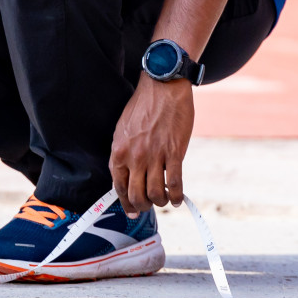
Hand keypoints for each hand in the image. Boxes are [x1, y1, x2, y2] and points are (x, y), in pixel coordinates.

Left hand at [110, 77, 193, 215]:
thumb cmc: (143, 106)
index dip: (125, 203)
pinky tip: (178, 198)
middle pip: (136, 195)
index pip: (118, 186)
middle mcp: (134, 156)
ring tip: (166, 200)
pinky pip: (175, 184)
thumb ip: (123, 153)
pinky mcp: (174, 153)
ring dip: (161, 202)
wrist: (163, 87)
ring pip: (156, 194)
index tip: (132, 211)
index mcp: (119, 150)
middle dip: (144, 206)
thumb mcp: (123, 130)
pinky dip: (177, 197)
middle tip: (151, 205)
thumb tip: (125, 176)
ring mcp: (154, 156)